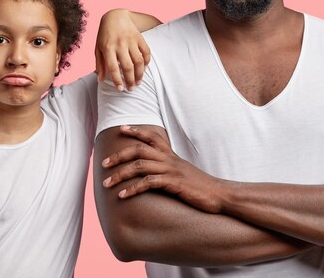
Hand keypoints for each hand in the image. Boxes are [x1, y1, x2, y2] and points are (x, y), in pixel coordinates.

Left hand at [95, 9, 150, 90]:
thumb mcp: (98, 48)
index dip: (117, 80)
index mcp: (108, 48)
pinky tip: (144, 68)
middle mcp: (120, 44)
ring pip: (139, 61)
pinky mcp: (139, 37)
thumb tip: (101, 80)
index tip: (120, 89)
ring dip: (140, 74)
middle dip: (130, 80)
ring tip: (139, 82)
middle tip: (131, 89)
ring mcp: (131, 41)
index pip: (113, 67)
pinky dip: (147, 61)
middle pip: (128, 66)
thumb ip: (99, 64)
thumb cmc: (105, 35)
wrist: (115, 16)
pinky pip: (146, 52)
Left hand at [102, 125, 223, 212]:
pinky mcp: (173, 183)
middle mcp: (169, 159)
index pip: (151, 137)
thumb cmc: (200, 186)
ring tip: (107, 182)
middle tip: (103, 164)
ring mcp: (171, 170)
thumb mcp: (183, 172)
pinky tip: (122, 195)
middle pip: (139, 150)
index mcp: (171, 155)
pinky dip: (133, 189)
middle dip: (119, 155)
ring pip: (139, 166)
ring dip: (120, 174)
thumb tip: (155, 171)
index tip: (121, 128)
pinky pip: (148, 183)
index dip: (136, 131)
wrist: (220, 194)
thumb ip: (169, 168)